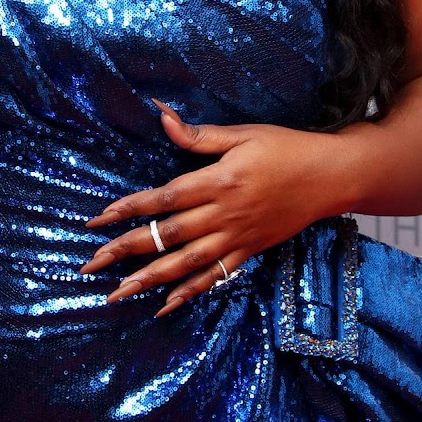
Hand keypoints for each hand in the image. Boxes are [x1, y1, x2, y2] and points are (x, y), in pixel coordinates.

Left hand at [81, 101, 340, 316]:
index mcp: (219, 181)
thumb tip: (162, 116)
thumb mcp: (243, 134)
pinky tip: (164, 306)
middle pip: (168, 235)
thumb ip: (199, 135)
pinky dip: (189, 293)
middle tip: (90, 264)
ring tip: (117, 293)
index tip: (98, 219)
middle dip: (126, 250)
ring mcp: (237, 237)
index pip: (165, 198)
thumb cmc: (286, 148)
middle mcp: (224, 214)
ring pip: (186, 264)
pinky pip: (214, 277)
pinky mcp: (248, 251)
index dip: (129, 209)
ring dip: (149, 279)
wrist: (331, 177)